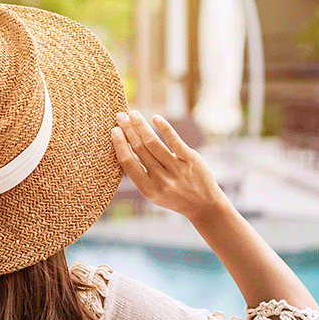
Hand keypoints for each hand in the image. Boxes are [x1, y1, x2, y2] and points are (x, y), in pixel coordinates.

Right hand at [111, 111, 228, 220]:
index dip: (119, 144)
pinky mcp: (190, 160)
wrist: (204, 205)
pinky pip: (174, 141)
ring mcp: (176, 169)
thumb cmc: (174, 196)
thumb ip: (140, 174)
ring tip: (134, 114)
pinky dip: (163, 128)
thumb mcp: (153, 193)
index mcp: (148, 190)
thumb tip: (124, 147)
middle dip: (128, 130)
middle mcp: (161, 180)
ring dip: (141, 126)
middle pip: (140, 149)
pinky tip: (155, 118)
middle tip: (120, 116)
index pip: (128, 163)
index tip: (114, 130)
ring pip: (153, 143)